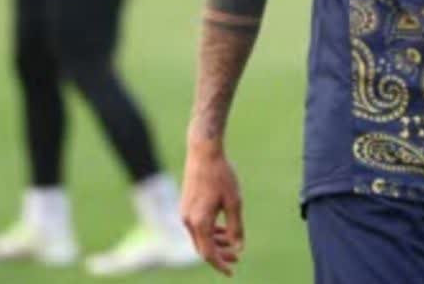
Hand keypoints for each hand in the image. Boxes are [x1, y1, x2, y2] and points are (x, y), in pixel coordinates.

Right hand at [181, 141, 244, 276]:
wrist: (203, 152)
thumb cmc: (222, 175)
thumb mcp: (234, 202)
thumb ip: (236, 227)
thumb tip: (238, 247)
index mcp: (199, 222)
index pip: (208, 253)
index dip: (220, 264)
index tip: (232, 272)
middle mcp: (187, 220)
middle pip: (203, 247)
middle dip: (220, 255)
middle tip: (237, 258)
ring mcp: (184, 213)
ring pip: (199, 237)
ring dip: (216, 243)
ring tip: (233, 246)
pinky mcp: (186, 206)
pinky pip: (197, 227)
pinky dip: (210, 232)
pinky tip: (223, 231)